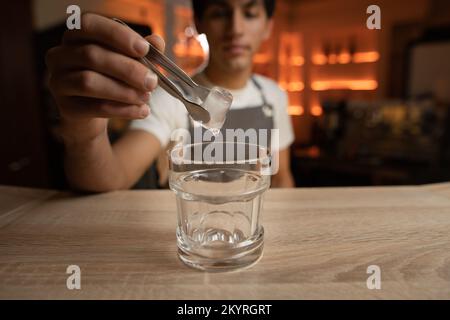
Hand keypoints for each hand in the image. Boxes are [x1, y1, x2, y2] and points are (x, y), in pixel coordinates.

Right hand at [46, 13, 164, 142]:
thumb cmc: (111, 79)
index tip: (144, 49)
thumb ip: (142, 51)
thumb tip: (157, 42)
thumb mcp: (128, 62)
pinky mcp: (66, 107)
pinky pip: (95, 107)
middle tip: (152, 81)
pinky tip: (141, 111)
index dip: (117, 34)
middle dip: (128, 69)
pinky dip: (123, 110)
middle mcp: (60, 55)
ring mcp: (58, 81)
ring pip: (89, 82)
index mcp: (75, 36)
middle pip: (91, 55)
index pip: (89, 24)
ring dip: (124, 91)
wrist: (92, 113)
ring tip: (146, 97)